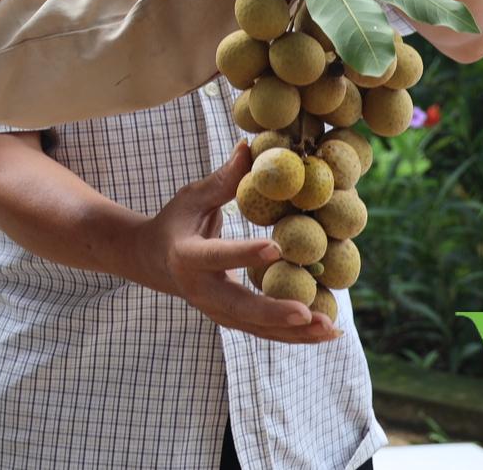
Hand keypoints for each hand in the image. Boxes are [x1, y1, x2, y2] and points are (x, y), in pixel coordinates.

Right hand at [134, 142, 338, 343]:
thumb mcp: (192, 199)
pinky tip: (325, 332)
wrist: (151, 261)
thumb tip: (250, 147)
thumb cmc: (175, 222)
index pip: (217, 256)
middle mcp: (200, 291)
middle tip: (307, 313)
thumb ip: (223, 181)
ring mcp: (215, 311)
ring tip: (331, 330)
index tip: (275, 248)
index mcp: (187, 257)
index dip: (244, 253)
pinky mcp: (230, 320)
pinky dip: (294, 335)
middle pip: (238, 307)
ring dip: (294, 332)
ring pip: (256, 327)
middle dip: (273, 312)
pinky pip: (263, 332)